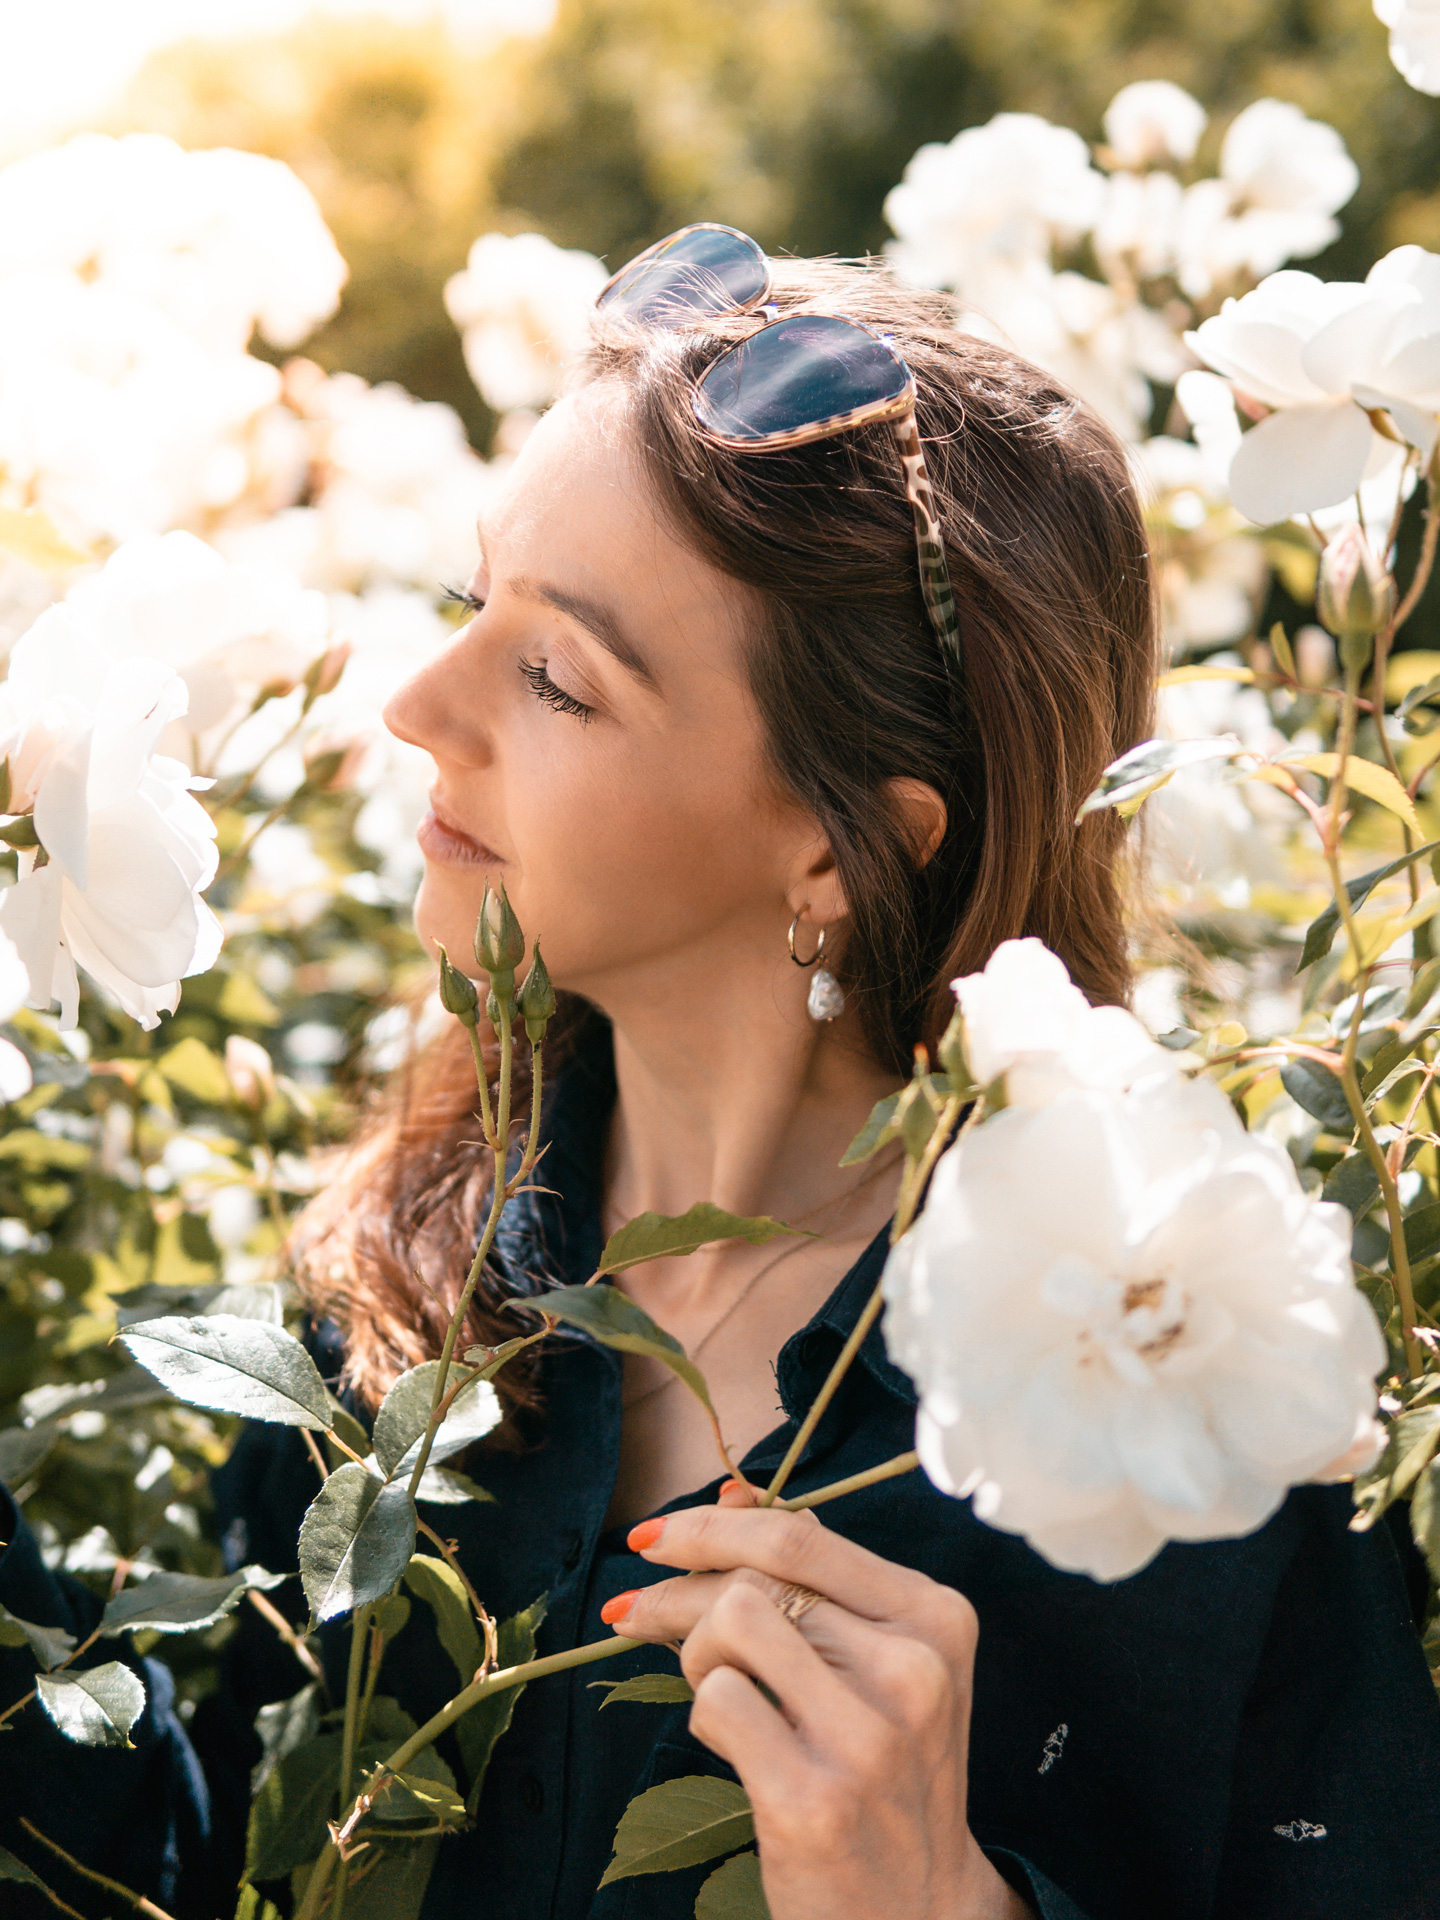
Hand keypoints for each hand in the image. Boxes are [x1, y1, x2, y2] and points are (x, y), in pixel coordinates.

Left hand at [603, 1485, 1033, 1919]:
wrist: (920, 1912)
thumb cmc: (888, 1774)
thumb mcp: (878, 1666)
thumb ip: (814, 1579)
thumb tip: (728, 1494)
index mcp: (935, 1617)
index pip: (800, 1537)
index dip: (710, 1527)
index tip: (653, 1537)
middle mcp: (912, 1667)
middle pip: (753, 1579)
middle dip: (676, 1589)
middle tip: (633, 1611)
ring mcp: (867, 1734)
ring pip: (730, 1625)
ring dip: (695, 1654)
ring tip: (714, 1692)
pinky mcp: (815, 1797)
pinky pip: (717, 1703)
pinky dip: (705, 1716)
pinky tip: (734, 1746)